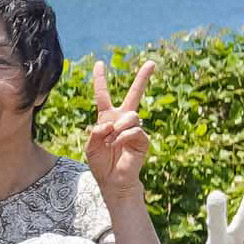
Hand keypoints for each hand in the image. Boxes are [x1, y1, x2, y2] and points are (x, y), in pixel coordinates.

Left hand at [81, 54, 154, 197]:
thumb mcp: (90, 146)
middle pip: (134, 94)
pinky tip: (118, 146)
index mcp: (107, 118)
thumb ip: (95, 132)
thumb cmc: (101, 163)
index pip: (103, 95)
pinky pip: (133, 131)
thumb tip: (109, 124)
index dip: (100, 80)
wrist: (113, 180)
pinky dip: (122, 138)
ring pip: (131, 115)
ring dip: (118, 128)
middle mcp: (122, 119)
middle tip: (152, 62)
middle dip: (142, 78)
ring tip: (111, 142)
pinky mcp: (142, 139)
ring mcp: (134, 128)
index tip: (99, 63)